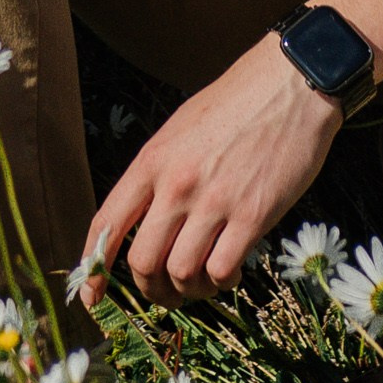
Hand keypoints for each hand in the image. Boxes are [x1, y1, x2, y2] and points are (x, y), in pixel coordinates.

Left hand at [82, 32, 343, 301]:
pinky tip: (232, 271)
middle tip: (167, 290)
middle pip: (142, 261)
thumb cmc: (235, 104)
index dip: (94, 267)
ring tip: (204, 279)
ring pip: (180, 273)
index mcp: (152, 161)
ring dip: (189, 289)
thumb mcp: (179, 130)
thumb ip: (158, 174)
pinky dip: (222, 282)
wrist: (289, 85)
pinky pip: (222, 271)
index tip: (93, 298)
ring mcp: (214, 201)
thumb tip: (145, 225)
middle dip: (151, 287)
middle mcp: (176, 184)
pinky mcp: (253, 215)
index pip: (107, 223)